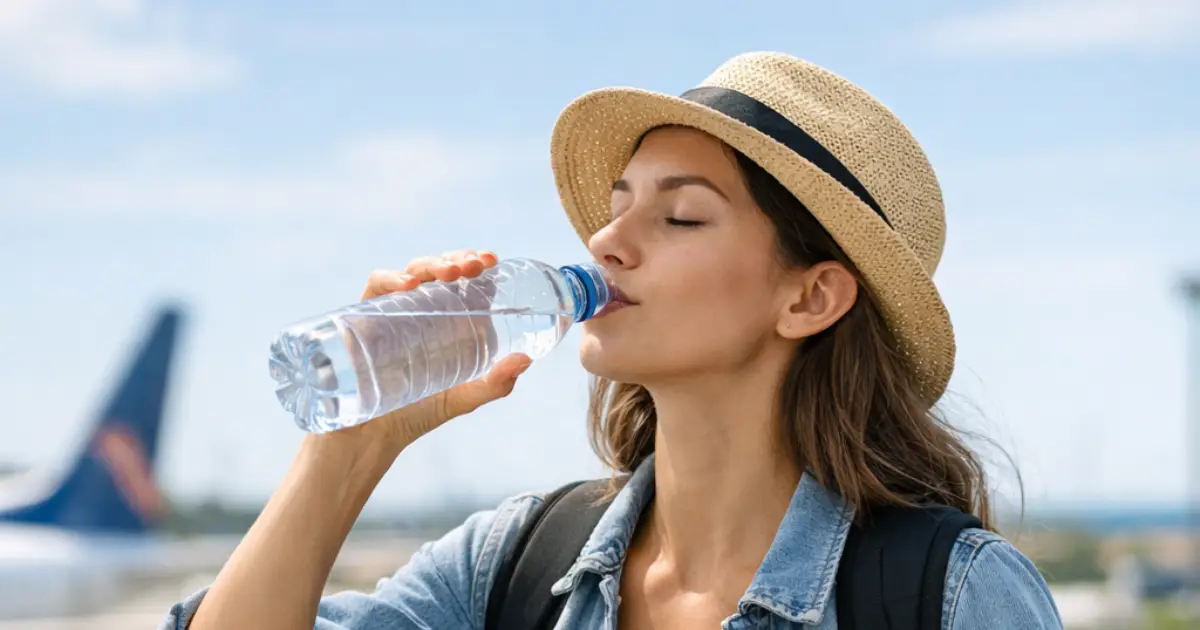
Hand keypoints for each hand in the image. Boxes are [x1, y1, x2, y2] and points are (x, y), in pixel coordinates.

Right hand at [315, 249, 532, 456]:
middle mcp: (420, 310)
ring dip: (432, 264)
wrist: (370, 437)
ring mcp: (392, 311)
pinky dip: (391, 279)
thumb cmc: (416, 414)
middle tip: (474, 265)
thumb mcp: (462, 398)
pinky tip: (409, 285)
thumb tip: (526, 360)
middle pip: (439, 270)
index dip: (475, 262)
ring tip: (451, 272)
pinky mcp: (363, 318)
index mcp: (447, 320)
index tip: (490, 260)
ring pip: (411, 272)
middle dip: (457, 259)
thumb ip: (495, 384)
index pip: (463, 280)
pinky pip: (375, 287)